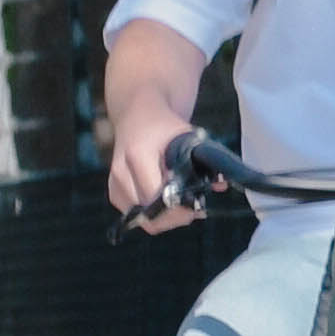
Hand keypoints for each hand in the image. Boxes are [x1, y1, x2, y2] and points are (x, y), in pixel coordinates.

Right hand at [107, 104, 203, 229]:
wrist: (137, 116)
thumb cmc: (165, 127)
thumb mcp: (186, 137)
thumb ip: (203, 162)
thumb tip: (221, 186)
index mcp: (138, 155)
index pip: (155, 196)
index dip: (178, 208)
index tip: (197, 207)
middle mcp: (121, 171)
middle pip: (147, 214)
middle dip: (173, 217)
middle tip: (194, 211)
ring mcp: (114, 183)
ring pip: (141, 219)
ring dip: (163, 218)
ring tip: (181, 206)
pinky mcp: (114, 191)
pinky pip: (134, 215)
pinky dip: (152, 215)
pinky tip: (166, 203)